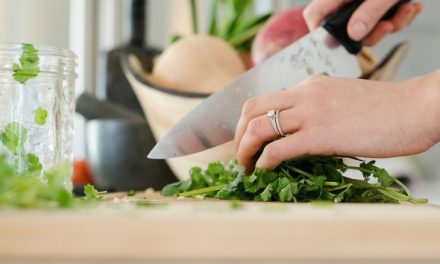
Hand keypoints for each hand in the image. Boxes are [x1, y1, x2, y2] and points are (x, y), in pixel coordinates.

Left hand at [234, 72, 439, 170]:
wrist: (415, 108)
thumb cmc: (385, 109)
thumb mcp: (342, 100)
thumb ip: (318, 110)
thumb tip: (300, 134)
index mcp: (309, 85)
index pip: (265, 99)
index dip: (248, 121)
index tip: (248, 139)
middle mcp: (303, 94)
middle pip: (251, 109)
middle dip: (237, 134)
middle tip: (240, 154)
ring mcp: (310, 113)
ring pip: (258, 127)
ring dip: (244, 150)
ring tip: (245, 167)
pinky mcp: (319, 135)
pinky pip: (278, 149)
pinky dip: (263, 162)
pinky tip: (264, 170)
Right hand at [303, 0, 422, 45]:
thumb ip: (369, 12)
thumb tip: (355, 35)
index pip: (315, 15)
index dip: (319, 34)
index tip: (335, 44)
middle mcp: (346, 0)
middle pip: (346, 29)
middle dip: (372, 33)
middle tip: (387, 26)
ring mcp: (360, 3)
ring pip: (367, 28)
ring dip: (390, 25)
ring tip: (405, 10)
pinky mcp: (375, 5)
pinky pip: (381, 20)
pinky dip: (397, 17)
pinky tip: (409, 7)